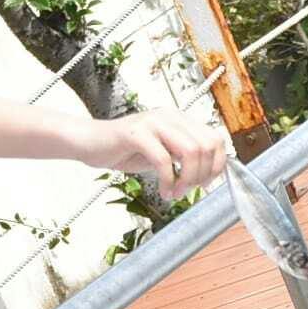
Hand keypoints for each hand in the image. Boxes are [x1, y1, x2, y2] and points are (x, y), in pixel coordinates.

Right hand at [81, 110, 226, 203]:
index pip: (216, 138)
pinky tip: (163, 191)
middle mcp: (170, 116)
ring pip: (191, 150)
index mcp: (179, 119)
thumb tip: (208, 174)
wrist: (90, 143)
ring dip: (187, 179)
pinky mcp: (136, 132)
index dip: (217, 165)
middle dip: (203, 175)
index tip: (205, 184)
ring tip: (175, 192)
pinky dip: (167, 181)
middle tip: (188, 190)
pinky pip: (163, 159)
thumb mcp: (163, 154)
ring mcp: (153, 122)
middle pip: (207, 145)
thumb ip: (183, 158)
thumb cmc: (125, 150)